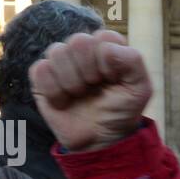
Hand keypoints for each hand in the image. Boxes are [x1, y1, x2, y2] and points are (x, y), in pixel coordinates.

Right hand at [28, 30, 151, 151]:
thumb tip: (106, 49)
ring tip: (79, 95)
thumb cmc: (120, 112)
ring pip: (57, 52)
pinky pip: (40, 70)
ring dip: (71, 81)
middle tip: (94, 87)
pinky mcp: (42, 76)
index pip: (104, 37)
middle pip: (78, 41)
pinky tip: (63, 101)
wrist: (99, 140)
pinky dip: (53, 90)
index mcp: (107, 47)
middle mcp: (83, 50)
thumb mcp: (139, 89)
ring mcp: (61, 61)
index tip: (113, 80)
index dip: (108, 61)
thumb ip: (133, 62)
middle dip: (89, 70)